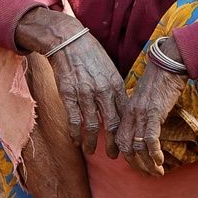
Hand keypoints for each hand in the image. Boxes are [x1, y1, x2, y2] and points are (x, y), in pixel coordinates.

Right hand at [16, 7, 123, 154]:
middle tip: (115, 156)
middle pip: (113, 124)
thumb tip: (122, 108)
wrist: (68, 41)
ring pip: (92, 126)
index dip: (128, 132)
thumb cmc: (90, 55)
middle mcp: (103, 91)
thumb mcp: (109, 70)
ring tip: (91, 151)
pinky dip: (75, 133)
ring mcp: (85, 94)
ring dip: (92, 142)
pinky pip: (74, 120)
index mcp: (115, 85)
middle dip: (114, 144)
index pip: (125, 114)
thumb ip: (115, 89)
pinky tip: (76, 140)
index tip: (129, 144)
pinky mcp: (68, 95)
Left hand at [118, 59, 187, 175]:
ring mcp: (141, 115)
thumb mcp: (145, 98)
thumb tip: (146, 126)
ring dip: (147, 164)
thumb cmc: (160, 80)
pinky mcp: (153, 113)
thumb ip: (141, 113)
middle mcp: (131, 115)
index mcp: (127, 112)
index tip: (138, 165)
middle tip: (149, 174)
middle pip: (127, 147)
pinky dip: (154, 152)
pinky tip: (160, 161)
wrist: (167, 65)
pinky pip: (150, 138)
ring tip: (157, 173)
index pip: (121, 140)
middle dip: (137, 165)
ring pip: (138, 147)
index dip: (127, 156)